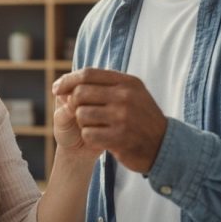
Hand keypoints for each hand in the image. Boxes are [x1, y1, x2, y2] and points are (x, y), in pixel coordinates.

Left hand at [52, 68, 167, 172]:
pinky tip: (101, 138)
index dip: (67, 80)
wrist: (163, 147)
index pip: (87, 74)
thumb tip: (67, 84)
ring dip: (82, 123)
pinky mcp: (119, 138)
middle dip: (74, 104)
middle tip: (79, 113)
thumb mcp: (130, 94)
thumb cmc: (140, 119)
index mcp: (127, 82)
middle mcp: (126, 96)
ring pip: (81, 114)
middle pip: (80, 93)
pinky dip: (89, 137)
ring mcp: (123, 117)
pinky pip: (87, 134)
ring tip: (96, 127)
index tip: (57, 89)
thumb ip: (104, 86)